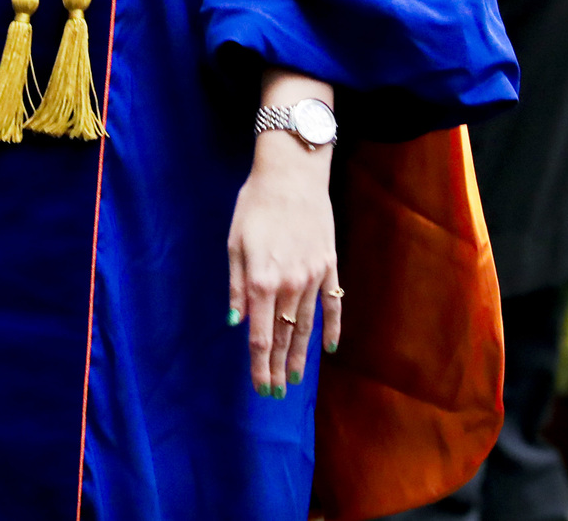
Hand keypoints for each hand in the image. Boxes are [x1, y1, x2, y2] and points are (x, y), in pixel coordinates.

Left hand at [228, 85, 340, 398]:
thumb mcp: (234, 241)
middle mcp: (289, 284)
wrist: (292, 175)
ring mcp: (313, 277)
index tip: (259, 387)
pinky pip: (333, 305)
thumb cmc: (255, 204)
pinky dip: (331, 329)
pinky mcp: (330, 266)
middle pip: (283, 336)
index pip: (259, 335)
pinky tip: (328, 349)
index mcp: (261, 280)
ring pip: (307, 326)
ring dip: (300, 355)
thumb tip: (236, 321)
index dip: (258, 365)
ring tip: (295, 380)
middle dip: (277, 368)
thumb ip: (236, 284)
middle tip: (274, 393)